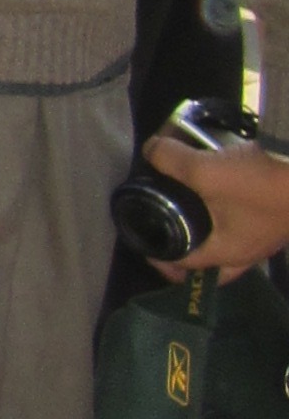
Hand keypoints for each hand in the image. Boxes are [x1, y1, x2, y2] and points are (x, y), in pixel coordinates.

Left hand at [145, 125, 288, 277]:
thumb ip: (171, 161)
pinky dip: (229, 213)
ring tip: (192, 212)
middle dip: (190, 258)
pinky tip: (221, 190)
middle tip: (169, 241)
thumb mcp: (205, 170)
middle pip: (215, 267)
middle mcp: (250, 251)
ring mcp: (267, 234)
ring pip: (232, 244)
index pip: (187, 268)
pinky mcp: (277, 214)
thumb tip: (152, 150)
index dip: (160, 259)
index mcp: (229, 253)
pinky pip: (246, 223)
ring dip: (211, 234)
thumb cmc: (259, 183)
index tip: (142, 245)